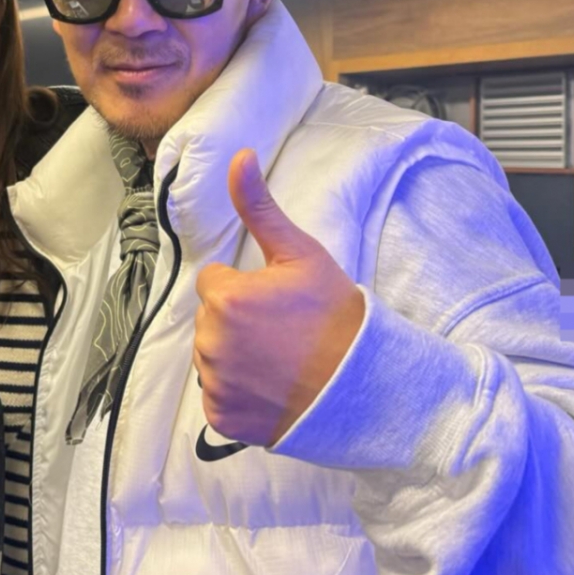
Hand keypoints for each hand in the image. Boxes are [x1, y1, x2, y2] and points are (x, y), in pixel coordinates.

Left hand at [193, 149, 364, 446]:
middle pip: (210, 319)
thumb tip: (239, 156)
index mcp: (224, 298)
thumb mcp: (300, 254)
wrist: (363, 385)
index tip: (277, 301)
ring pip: (212, 356)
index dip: (245, 288)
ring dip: (235, 356)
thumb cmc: (334, 314)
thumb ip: (259, 207)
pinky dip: (237, 393)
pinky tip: (270, 387)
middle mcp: (210, 342)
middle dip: (237, 321)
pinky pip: (216, 395)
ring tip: (278, 360)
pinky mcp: (219, 418)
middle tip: (282, 331)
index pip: (213, 282)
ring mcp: (214, 384)